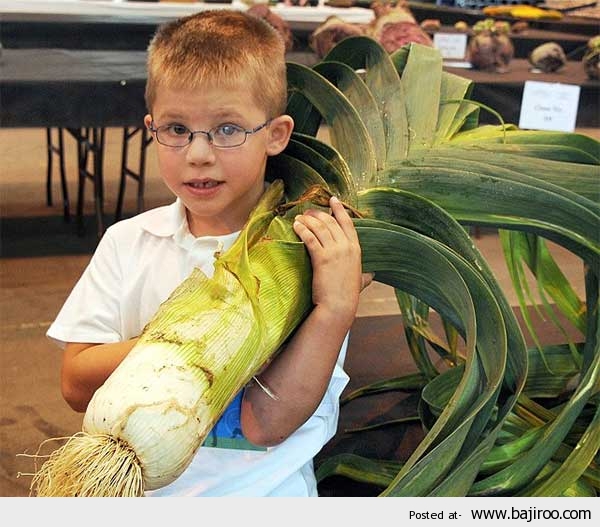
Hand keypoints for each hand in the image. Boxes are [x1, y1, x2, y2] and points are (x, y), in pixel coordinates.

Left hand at [293, 196, 362, 324]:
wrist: (338, 306)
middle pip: (330, 222)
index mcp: (356, 249)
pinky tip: (295, 226)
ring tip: (298, 218)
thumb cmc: (348, 296)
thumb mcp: (360, 282)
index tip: (333, 199)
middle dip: (318, 214)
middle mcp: (346, 247)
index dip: (339, 209)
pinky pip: (310, 238)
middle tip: (307, 212)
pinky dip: (302, 230)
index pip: (348, 223)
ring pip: (319, 228)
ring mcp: (334, 252)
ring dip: (307, 220)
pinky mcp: (321, 258)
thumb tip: (371, 276)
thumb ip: (365, 277)